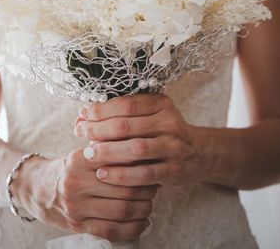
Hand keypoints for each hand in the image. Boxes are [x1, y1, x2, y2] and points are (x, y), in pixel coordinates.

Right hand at [15, 151, 154, 241]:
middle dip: (146, 188)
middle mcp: (77, 184)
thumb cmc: (68, 169)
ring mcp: (76, 207)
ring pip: (121, 210)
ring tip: (150, 203)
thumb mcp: (82, 153)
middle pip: (124, 187)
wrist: (36, 188)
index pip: (119, 161)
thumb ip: (106, 150)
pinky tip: (143, 222)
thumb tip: (143, 151)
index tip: (152, 163)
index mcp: (80, 160)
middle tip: (155, 184)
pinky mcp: (78, 226)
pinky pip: (111, 231)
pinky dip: (133, 228)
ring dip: (143, 208)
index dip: (141, 163)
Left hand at [74, 94, 202, 187]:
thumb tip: (81, 117)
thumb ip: (118, 115)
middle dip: (98, 130)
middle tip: (80, 134)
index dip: (101, 110)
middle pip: (126, 125)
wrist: (198, 154)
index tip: (83, 115)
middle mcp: (169, 122)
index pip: (126, 104)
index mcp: (161, 103)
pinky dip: (120, 175)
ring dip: (107, 152)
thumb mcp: (148, 116)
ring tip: (88, 154)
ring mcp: (173, 147)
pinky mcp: (174, 170)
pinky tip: (103, 174)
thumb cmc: (162, 132)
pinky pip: (143, 174)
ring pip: (135, 149)